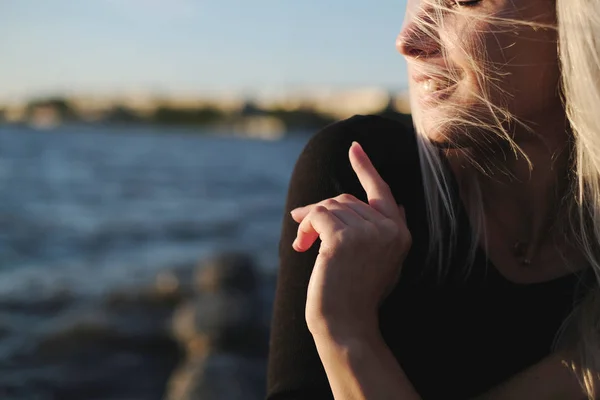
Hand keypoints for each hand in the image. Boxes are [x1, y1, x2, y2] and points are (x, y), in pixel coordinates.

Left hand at [290, 141, 411, 338]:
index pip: (382, 191)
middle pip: (346, 200)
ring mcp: (369, 232)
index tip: (353, 147)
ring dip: (310, 223)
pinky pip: (317, 215)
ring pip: (329, 206)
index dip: (366, 167)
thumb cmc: (357, 296)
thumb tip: (399, 203)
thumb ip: (385, 231)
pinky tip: (301, 247)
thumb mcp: (381, 261)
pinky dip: (304, 227)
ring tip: (303, 245)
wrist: (346, 325)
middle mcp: (390, 229)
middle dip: (321, 213)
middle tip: (304, 235)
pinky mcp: (344, 238)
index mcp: (401, 233)